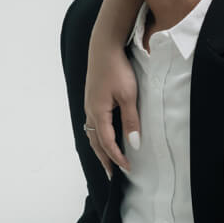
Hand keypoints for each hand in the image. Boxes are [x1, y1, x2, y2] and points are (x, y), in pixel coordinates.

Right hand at [85, 46, 139, 175]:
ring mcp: (89, 105)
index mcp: (98, 113)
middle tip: (112, 174)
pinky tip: (103, 135)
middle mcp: (90, 111)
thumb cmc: (117, 69)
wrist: (104, 48)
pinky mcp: (92, 98)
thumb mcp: (128, 95)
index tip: (127, 169)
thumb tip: (133, 144)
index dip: (117, 157)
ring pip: (92, 133)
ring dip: (100, 149)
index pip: (107, 143)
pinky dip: (98, 136)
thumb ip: (131, 120)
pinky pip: (93, 123)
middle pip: (96, 142)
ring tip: (107, 160)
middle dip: (104, 159)